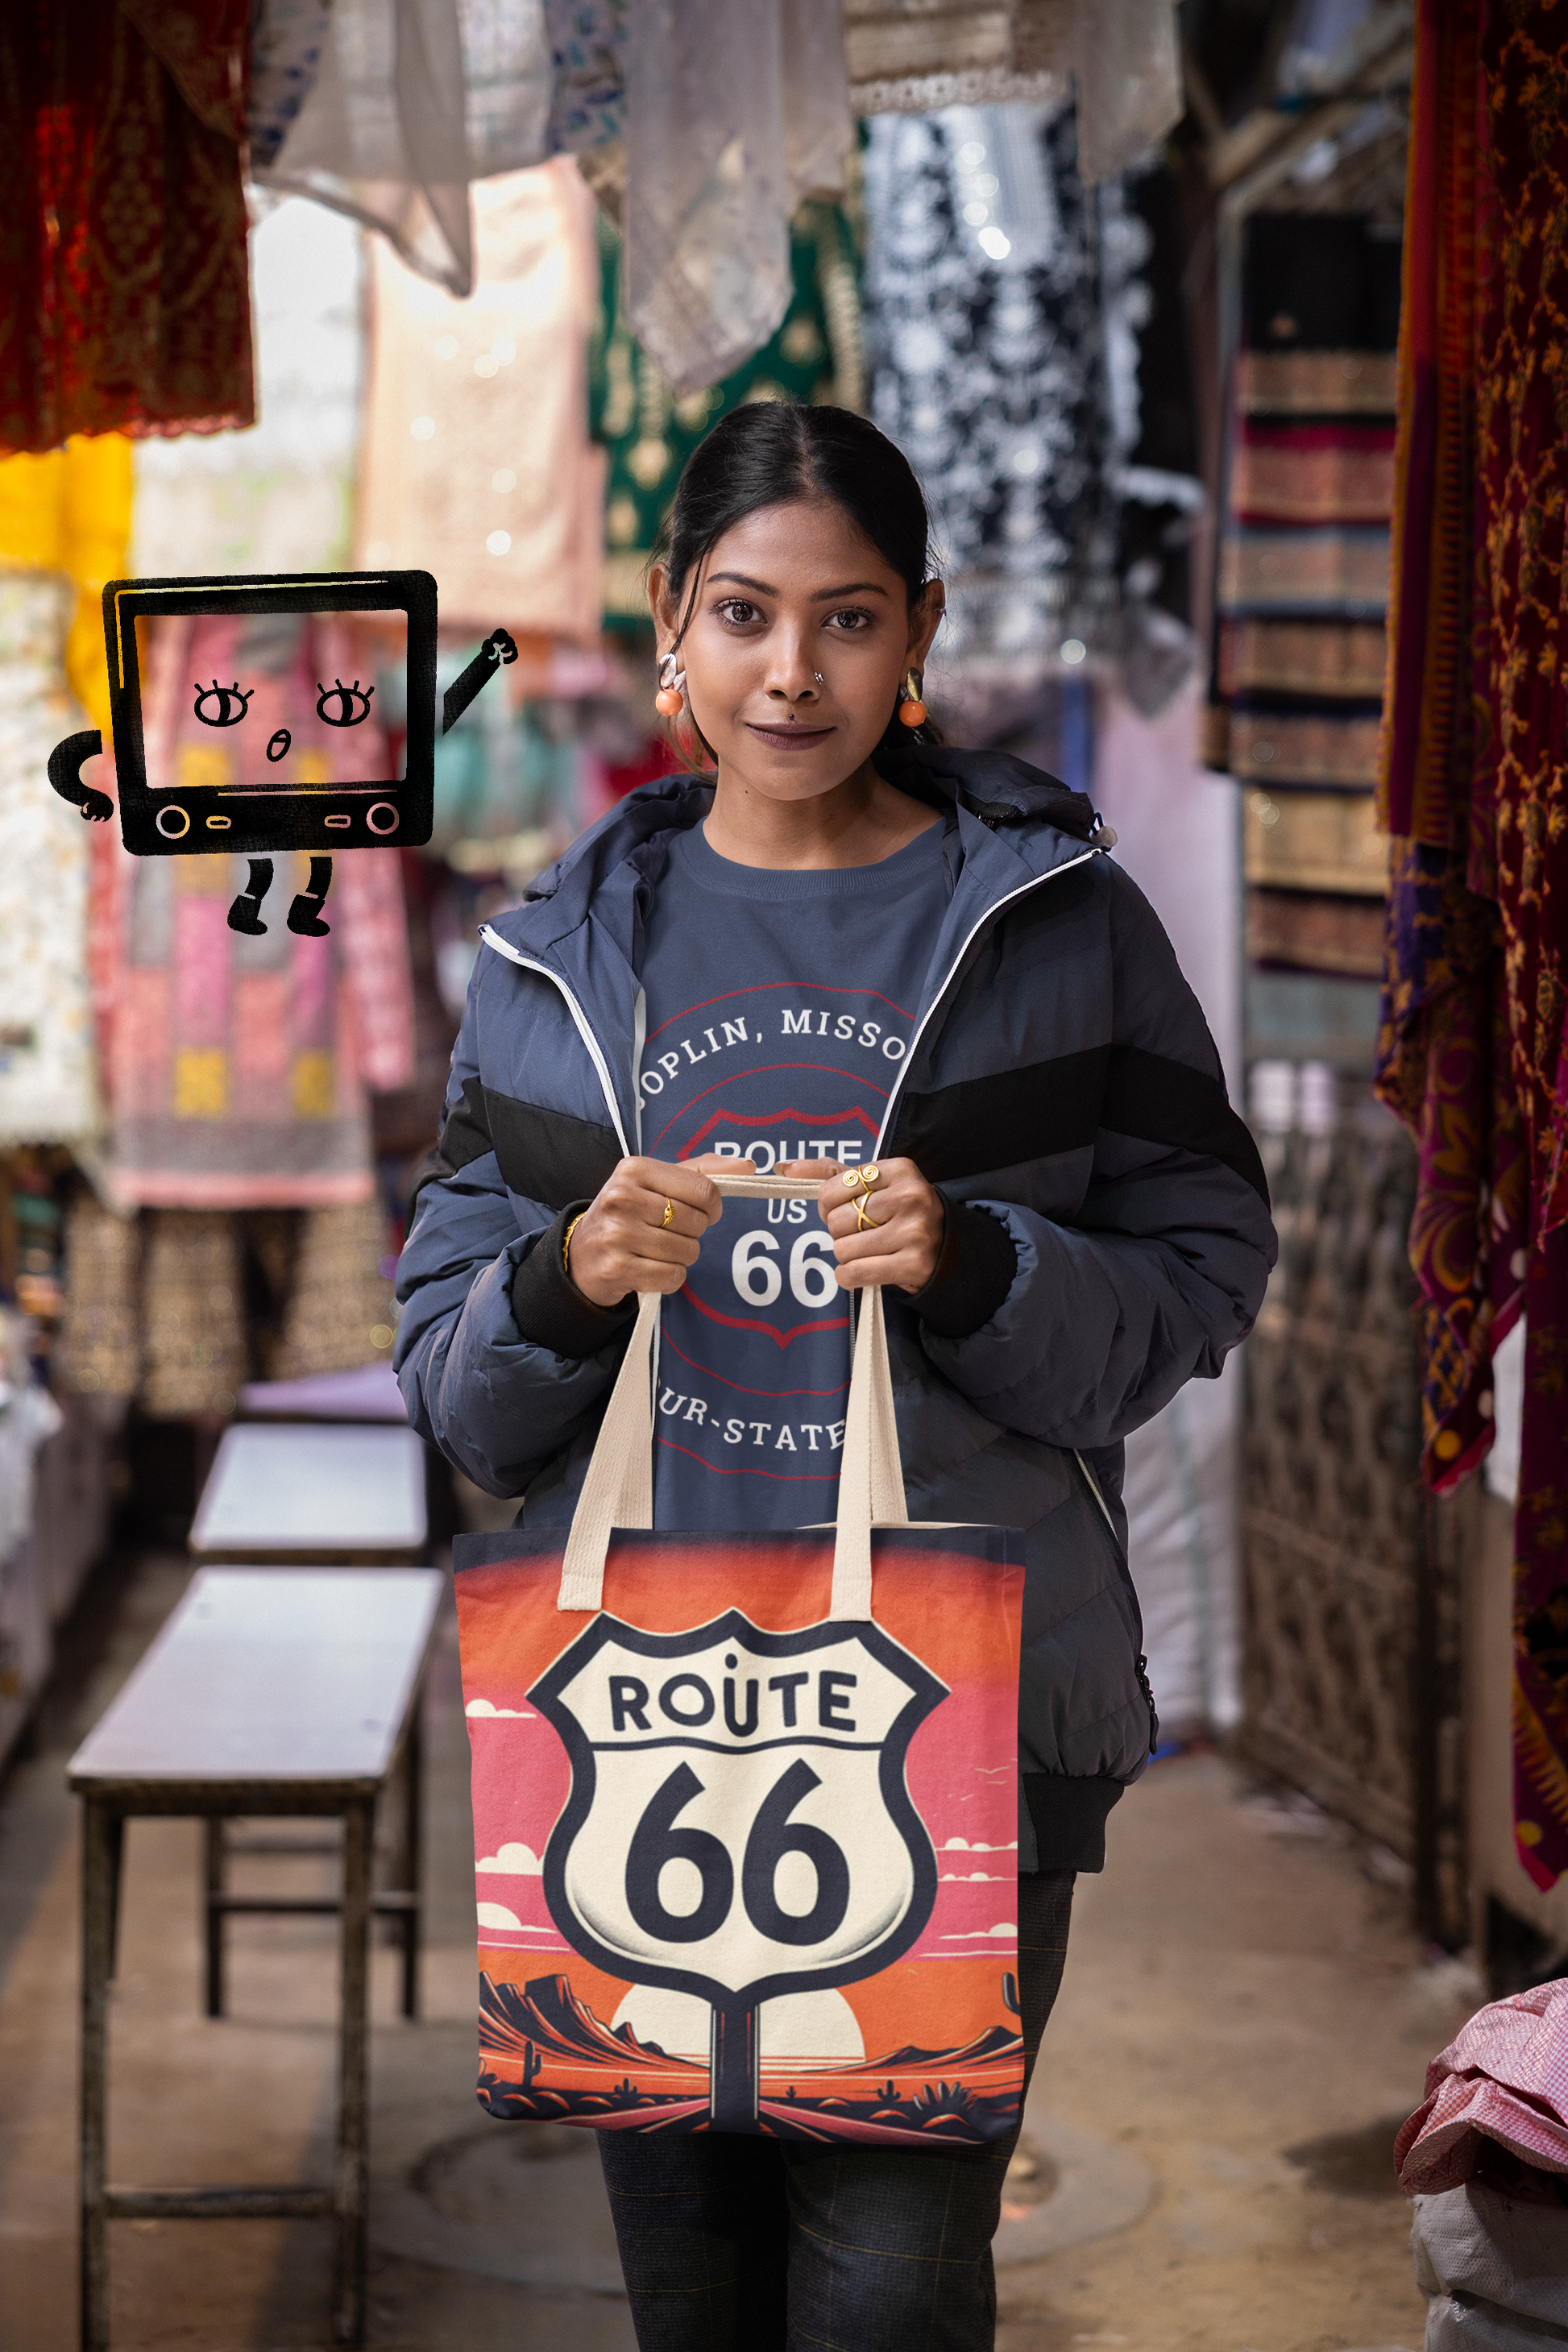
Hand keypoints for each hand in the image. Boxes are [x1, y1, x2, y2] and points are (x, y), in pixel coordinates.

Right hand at [566, 1154, 753, 1306]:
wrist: (581, 1255)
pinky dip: (670, 1278)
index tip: (701, 1212)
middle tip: (666, 1232)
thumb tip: (747, 1167)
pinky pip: (673, 1276)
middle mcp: (622, 1198)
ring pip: (688, 1252)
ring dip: (681, 1257)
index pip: (705, 1190)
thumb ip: (702, 1172)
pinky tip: (649, 1269)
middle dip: (692, 1233)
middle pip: (697, 1223)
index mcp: (634, 1168)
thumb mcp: (657, 1183)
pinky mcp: (618, 1268)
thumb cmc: (629, 1214)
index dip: (712, 1207)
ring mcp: (617, 1234)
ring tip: (655, 1250)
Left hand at [778, 1158, 944, 1294]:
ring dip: (847, 1256)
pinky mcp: (913, 1263)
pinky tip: (862, 1269)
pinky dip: (848, 1276)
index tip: (845, 1210)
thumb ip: (829, 1173)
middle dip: (840, 1232)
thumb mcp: (873, 1184)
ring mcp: (914, 1231)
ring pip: (843, 1249)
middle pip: (836, 1221)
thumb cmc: (899, 1212)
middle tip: (861, 1234)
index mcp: (899, 1170)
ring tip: (869, 1250)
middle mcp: (910, 1197)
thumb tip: (783, 1168)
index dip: (828, 1206)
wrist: (946, 1248)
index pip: (831, 1189)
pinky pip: (854, 1273)